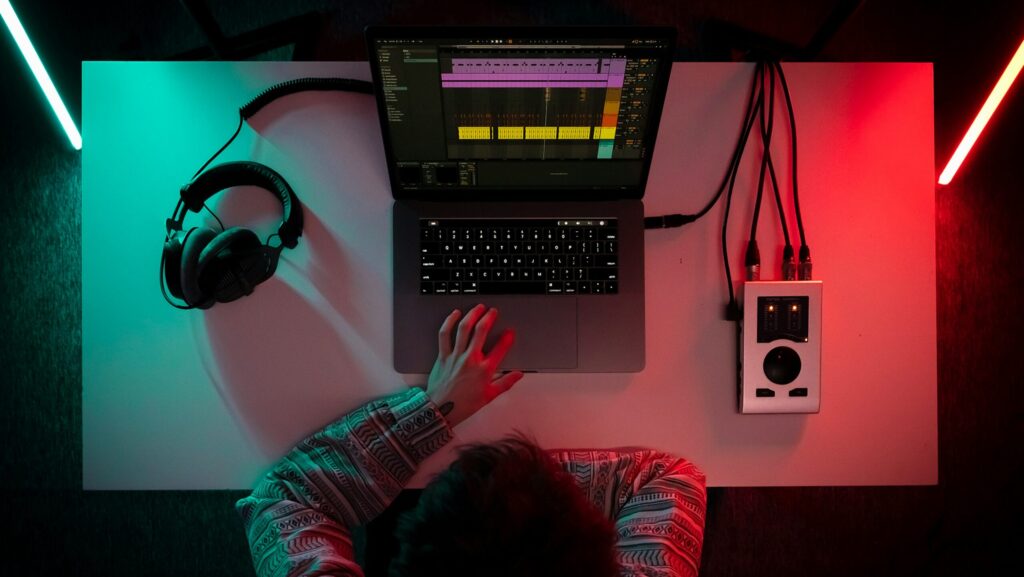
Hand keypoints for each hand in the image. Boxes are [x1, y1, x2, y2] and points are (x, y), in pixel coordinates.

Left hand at [425, 304, 523, 427]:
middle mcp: (470, 359)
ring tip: (478, 308)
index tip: (510, 332)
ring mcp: (456, 356)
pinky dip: (449, 322)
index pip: (500, 349)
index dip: (507, 338)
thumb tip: (518, 375)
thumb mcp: (489, 396)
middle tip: (493, 312)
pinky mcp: (443, 356)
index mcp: (484, 370)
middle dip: (489, 317)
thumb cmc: (464, 405)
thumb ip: (505, 383)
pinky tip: (455, 314)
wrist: (441, 410)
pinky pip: (445, 334)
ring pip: (464, 328)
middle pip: (481, 331)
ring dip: (472, 315)